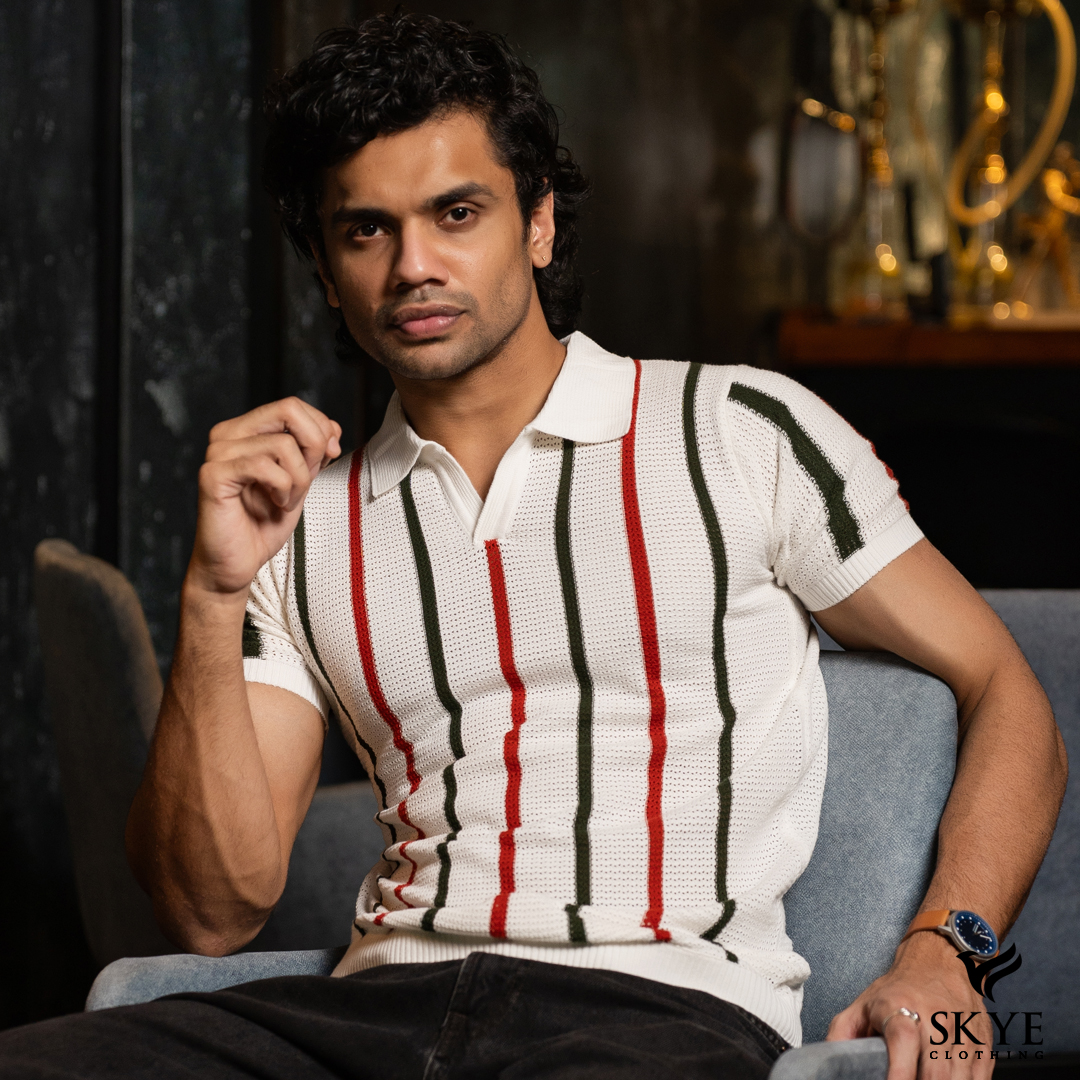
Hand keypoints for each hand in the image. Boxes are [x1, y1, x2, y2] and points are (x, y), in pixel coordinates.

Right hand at [188, 397, 341, 597]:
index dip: (321, 429)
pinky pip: (265, 466)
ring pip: (284, 444)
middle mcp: (227, 434)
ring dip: (298, 479)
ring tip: (284, 501)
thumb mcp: (299, 481)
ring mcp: (217, 453)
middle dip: (314, 446)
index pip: (293, 406)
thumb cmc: (262, 524)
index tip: (329, 457)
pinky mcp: (213, 475)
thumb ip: (312, 452)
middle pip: (289, 409)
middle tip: (308, 479)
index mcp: (245, 430)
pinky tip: (275, 504)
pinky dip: (283, 489)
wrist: (235, 564)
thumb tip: (333, 429)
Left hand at [827, 932, 992, 1079]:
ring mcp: (963, 1032)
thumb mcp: (862, 1005)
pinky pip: (980, 1079)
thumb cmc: (899, 990)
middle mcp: (935, 1020)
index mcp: (900, 1010)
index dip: (899, 1076)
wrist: (939, 962)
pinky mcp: (983, 1043)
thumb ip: (842, 1034)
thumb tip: (830, 1062)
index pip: (903, 1045)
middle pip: (935, 1074)